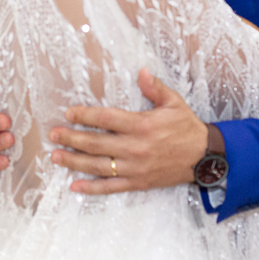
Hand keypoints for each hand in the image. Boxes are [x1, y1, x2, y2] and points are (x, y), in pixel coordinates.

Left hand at [49, 68, 207, 193]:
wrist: (205, 157)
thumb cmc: (187, 127)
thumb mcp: (174, 102)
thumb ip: (154, 88)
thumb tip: (141, 71)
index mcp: (142, 125)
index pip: (107, 119)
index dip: (85, 115)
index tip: (69, 113)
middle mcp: (135, 147)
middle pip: (96, 143)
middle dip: (72, 138)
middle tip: (53, 135)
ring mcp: (135, 168)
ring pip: (98, 166)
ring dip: (75, 162)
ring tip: (56, 157)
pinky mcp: (138, 182)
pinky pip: (111, 187)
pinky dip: (92, 188)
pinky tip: (75, 186)